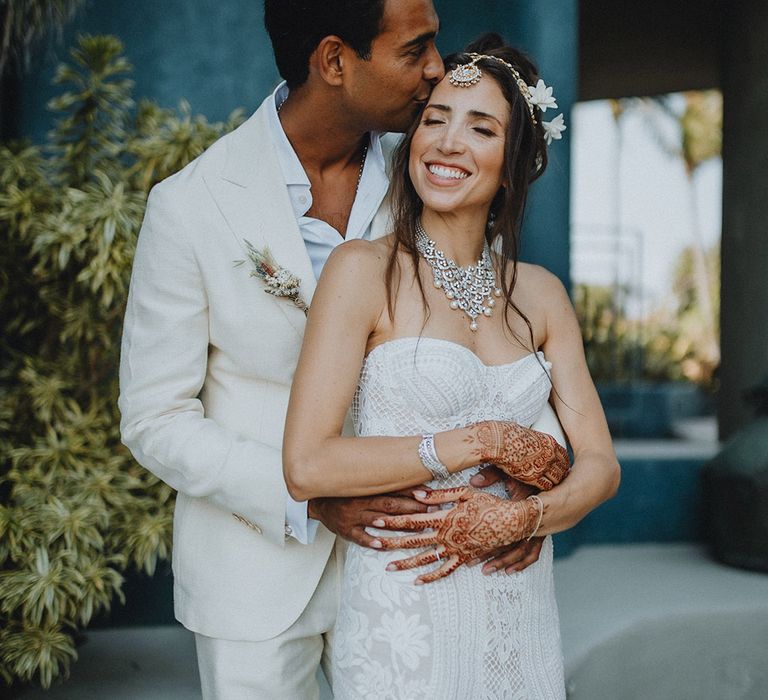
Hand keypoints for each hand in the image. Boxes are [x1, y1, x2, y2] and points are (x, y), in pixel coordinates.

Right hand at [308, 488, 431, 548]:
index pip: (392, 488)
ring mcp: (352, 516)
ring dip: (399, 525)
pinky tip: (382, 544)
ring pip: (378, 521)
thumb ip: (381, 481)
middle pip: (390, 504)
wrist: (317, 501)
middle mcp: (360, 501)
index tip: (428, 494)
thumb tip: (406, 476)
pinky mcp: (345, 530)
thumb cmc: (344, 492)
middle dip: (412, 508)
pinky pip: (358, 537)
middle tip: (431, 511)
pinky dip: (370, 541)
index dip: (411, 491)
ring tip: (418, 529)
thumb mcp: (360, 482)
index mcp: (365, 487)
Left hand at [372, 487, 539, 583]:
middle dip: (391, 542)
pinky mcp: (465, 558)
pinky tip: (417, 581)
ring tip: (387, 568)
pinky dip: (430, 577)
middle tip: (373, 543)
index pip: (413, 520)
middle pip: (414, 541)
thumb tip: (417, 493)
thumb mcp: (465, 493)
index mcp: (445, 518)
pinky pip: (445, 570)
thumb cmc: (490, 504)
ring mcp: (455, 550)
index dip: (393, 521)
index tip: (376, 521)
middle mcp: (447, 536)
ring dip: (405, 563)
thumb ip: (441, 494)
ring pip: (425, 559)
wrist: (514, 523)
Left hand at [469, 465, 543, 573]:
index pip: (499, 529)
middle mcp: (528, 522)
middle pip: (507, 543)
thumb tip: (473, 481)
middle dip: (488, 555)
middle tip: (471, 563)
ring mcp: (536, 529)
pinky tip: (511, 570)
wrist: (558, 480)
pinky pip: (533, 552)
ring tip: (488, 570)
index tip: (468, 547)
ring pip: (519, 552)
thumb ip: (491, 475)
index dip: (483, 540)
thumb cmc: (529, 475)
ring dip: (503, 562)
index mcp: (520, 508)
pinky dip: (522, 563)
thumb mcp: (509, 471)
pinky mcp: (541, 533)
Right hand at [471, 421, 569, 490]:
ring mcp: (544, 466)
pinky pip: (547, 485)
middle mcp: (550, 455)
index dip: (560, 463)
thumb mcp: (527, 434)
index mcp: (549, 442)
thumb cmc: (508, 435)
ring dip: (553, 481)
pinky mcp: (535, 477)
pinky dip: (544, 488)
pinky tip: (540, 488)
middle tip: (555, 478)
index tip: (557, 466)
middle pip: (563, 468)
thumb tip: (530, 441)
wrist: (500, 442)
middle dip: (559, 473)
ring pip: (557, 478)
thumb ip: (534, 441)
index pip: (563, 456)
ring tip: (549, 485)